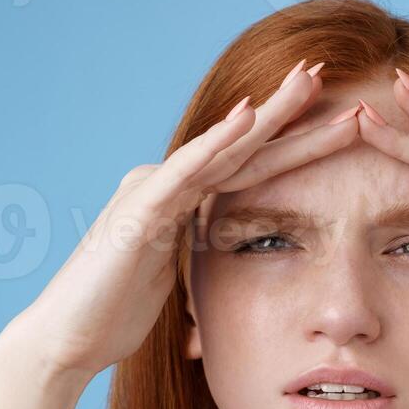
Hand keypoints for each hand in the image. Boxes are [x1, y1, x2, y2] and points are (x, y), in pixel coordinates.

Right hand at [12, 60, 361, 380]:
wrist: (68, 339)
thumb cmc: (118, 313)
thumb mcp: (177, 277)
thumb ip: (197, 252)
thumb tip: (229, 255)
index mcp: (181, 201)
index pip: (250, 167)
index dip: (295, 142)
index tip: (340, 118)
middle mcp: (167, 185)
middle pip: (244, 147)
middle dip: (290, 110)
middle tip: (326, 68)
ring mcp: (153, 191)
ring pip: (225, 148)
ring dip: (270, 113)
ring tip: (309, 78)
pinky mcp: (140, 211)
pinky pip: (187, 171)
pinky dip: (218, 142)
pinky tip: (249, 116)